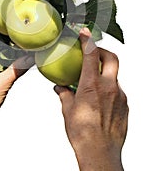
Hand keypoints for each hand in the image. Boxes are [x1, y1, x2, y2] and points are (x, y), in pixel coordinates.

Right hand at [54, 28, 128, 170]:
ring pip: (114, 75)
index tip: (84, 33)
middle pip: (112, 58)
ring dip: (105, 73)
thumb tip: (60, 88)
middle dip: (103, 51)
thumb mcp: (68, 110)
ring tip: (93, 82)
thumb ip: (64, 94)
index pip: (91, 53)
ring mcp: (119, 96)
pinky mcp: (125, 105)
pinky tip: (100, 99)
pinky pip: (118, 90)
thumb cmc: (83, 133)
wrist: (100, 152)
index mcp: (92, 85)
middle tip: (93, 54)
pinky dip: (109, 88)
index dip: (87, 39)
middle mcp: (109, 87)